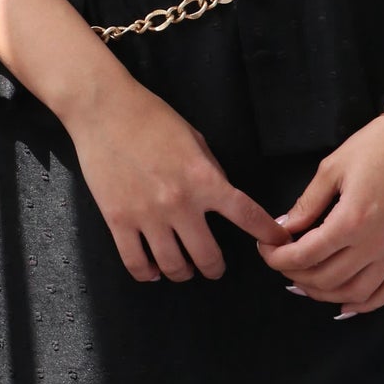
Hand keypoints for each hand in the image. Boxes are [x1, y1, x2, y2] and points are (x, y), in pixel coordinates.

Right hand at [67, 77, 293, 282]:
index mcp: (203, 178)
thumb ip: (210, 171)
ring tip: (183, 269)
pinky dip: (147, 273)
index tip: (278, 242)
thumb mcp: (194, 139)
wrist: (104, 109)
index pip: (246, 215)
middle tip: (214, 268)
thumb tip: (220, 200)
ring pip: (173, 266)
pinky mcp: (118, 220)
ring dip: (182, 273)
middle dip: (215, 269)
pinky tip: (152, 270)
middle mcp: (179, 203)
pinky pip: (136, 262)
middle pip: (208, 256)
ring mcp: (147, 215)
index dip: (267, 233)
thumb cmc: (151, 117)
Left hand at [255, 112, 383, 316]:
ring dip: (324, 294)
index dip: (277, 258)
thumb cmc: (377, 146)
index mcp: (351, 221)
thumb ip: (307, 203)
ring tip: (305, 283)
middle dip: (295, 276)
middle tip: (282, 263)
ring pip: (354, 293)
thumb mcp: (333, 168)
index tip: (266, 250)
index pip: (305, 255)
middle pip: (326, 279)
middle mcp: (374, 244)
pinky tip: (346, 303)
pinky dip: (365, 304)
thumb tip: (283, 228)